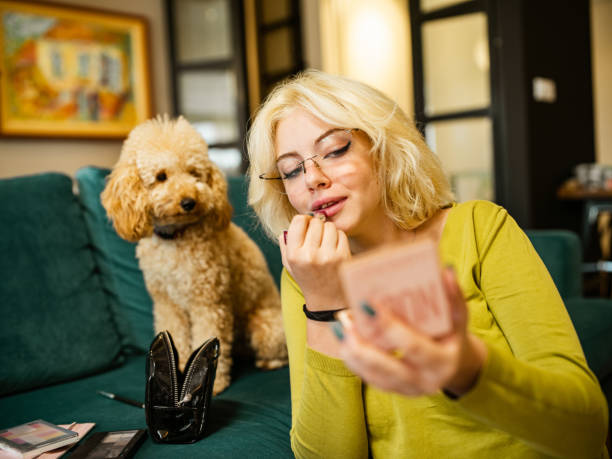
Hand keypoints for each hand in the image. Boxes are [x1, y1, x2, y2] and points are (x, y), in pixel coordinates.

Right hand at [279, 214, 350, 309]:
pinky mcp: (343, 256)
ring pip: (329, 226)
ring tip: (326, 241)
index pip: (298, 221)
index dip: (303, 220)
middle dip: (316, 226)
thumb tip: (293, 223)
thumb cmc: (307, 276)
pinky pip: (341, 234)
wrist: (327, 299)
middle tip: (317, 236)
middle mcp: (310, 255)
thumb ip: (286, 243)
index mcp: (294, 255)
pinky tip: (334, 247)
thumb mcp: (289, 263)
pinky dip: (338, 237)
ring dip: (328, 230)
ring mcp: (328, 256)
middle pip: (315, 222)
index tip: (306, 225)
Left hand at [333, 267, 486, 396]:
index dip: (389, 326)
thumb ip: (453, 298)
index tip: (369, 303)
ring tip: (340, 326)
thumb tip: (445, 271)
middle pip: (388, 369)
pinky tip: (343, 337)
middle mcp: (424, 381)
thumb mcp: (457, 319)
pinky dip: (353, 358)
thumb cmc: (451, 334)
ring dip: (352, 351)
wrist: (454, 366)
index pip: (412, 346)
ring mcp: (407, 390)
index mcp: (442, 362)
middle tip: (345, 320)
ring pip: (373, 376)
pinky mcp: (392, 389)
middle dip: (363, 345)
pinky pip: (368, 378)